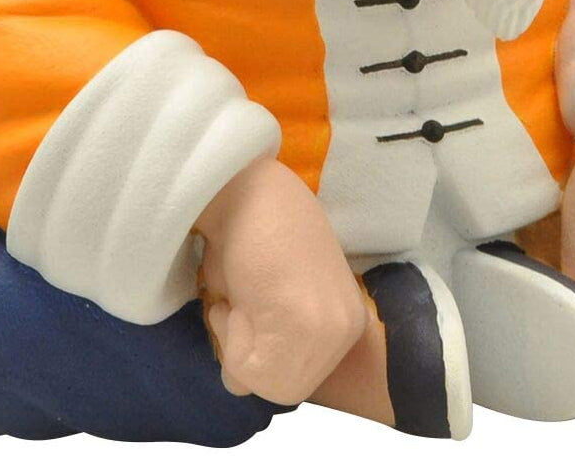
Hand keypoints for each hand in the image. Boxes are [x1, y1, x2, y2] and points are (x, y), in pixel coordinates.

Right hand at [196, 156, 367, 403]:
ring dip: (236, 341)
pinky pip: (249, 368)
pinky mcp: (302, 321)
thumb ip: (270, 347)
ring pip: (267, 383)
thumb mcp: (268, 302)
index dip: (260, 354)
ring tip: (242, 290)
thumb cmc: (252, 234)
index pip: (298, 380)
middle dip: (249, 352)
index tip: (252, 306)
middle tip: (243, 298)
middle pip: (286, 388)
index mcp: (346, 318)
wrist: (244, 186)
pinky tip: (237, 288)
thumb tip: (242, 385)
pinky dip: (228, 333)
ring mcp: (328, 325)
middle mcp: (347, 325)